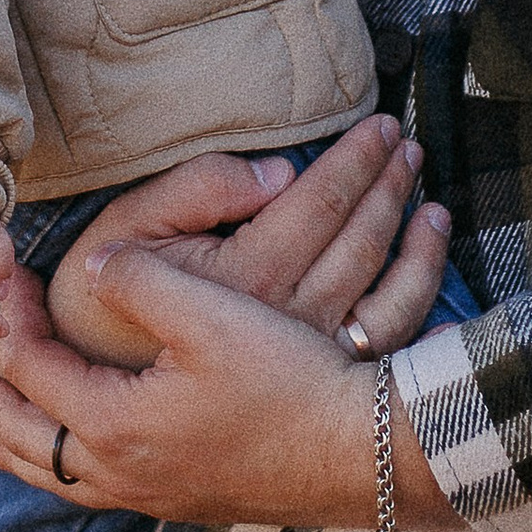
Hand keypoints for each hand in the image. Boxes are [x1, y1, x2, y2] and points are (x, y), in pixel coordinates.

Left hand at [0, 245, 456, 531]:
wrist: (366, 456)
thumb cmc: (293, 380)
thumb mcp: (210, 312)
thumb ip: (137, 280)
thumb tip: (86, 269)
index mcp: (115, 426)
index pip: (32, 369)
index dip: (2, 320)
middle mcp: (122, 473)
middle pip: (23, 437)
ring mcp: (153, 496)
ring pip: (53, 476)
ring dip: (7, 444)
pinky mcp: (183, 501)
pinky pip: (90, 489)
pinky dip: (54, 469)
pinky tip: (65, 458)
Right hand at [45, 115, 452, 365]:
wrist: (98, 406)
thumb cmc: (104, 316)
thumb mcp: (127, 233)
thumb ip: (195, 191)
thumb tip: (279, 174)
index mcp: (245, 276)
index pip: (318, 202)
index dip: (353, 158)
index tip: (376, 125)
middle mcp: (288, 319)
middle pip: (360, 240)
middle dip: (389, 184)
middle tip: (405, 143)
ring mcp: (311, 359)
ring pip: (387, 289)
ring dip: (414, 236)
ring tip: (426, 195)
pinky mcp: (317, 388)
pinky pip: (391, 341)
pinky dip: (422, 299)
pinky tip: (434, 267)